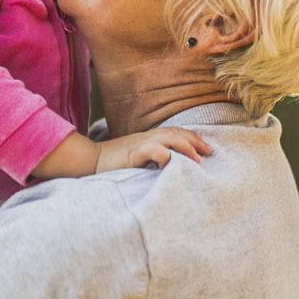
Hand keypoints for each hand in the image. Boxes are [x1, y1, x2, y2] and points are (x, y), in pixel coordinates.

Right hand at [94, 127, 211, 172]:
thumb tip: (170, 166)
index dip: (192, 138)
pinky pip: (150, 150)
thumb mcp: (137, 158)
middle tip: (209, 153)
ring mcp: (139, 144)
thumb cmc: (113, 163)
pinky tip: (170, 161)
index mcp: (149, 138)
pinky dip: (162, 154)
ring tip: (197, 160)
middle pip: (176, 133)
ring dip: (185, 147)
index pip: (175, 132)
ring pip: (168, 138)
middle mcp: (147, 138)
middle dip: (195, 141)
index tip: (207, 149)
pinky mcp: (131, 154)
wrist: (89, 160)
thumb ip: (152, 158)